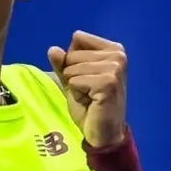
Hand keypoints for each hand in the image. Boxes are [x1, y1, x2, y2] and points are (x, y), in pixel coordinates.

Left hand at [47, 31, 128, 147]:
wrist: (102, 132)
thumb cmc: (90, 106)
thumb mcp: (72, 80)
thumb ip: (62, 63)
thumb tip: (52, 49)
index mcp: (114, 49)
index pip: (78, 38)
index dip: (73, 61)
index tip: (86, 78)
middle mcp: (118, 55)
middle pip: (73, 53)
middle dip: (73, 75)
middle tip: (88, 91)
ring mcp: (115, 68)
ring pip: (72, 68)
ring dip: (75, 85)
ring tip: (90, 97)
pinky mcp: (108, 82)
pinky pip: (75, 81)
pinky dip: (77, 93)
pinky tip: (91, 102)